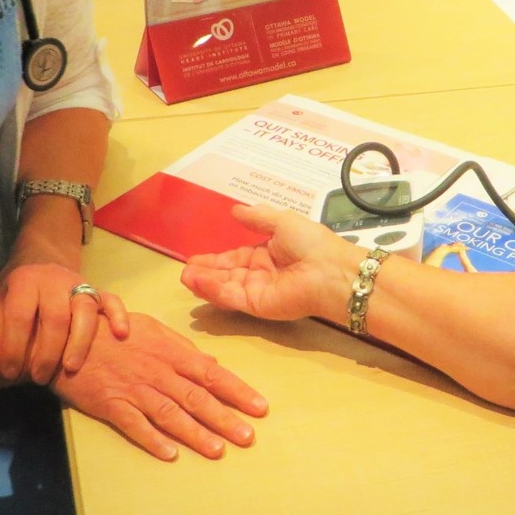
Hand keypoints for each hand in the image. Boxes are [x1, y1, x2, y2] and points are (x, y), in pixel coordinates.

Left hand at [0, 260, 130, 385]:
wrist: (40, 260)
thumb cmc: (17, 293)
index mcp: (25, 280)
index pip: (20, 315)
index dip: (14, 345)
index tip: (10, 372)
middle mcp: (53, 279)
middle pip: (55, 316)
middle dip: (48, 351)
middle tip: (40, 378)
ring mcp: (78, 283)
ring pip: (85, 311)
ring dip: (79, 342)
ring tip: (71, 368)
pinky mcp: (97, 290)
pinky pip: (112, 300)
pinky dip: (118, 316)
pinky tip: (120, 335)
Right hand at [51, 313, 266, 461]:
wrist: (66, 335)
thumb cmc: (112, 330)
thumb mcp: (151, 328)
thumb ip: (181, 347)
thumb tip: (211, 364)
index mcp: (170, 352)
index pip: (211, 374)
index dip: (238, 391)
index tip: (260, 407)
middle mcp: (157, 372)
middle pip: (197, 398)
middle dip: (225, 418)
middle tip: (248, 437)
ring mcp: (134, 389)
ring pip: (171, 414)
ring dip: (196, 434)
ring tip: (218, 450)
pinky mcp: (111, 404)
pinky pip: (135, 425)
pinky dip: (152, 440)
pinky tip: (170, 454)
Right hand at [180, 204, 360, 324]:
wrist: (331, 270)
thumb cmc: (311, 243)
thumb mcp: (282, 222)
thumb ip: (257, 218)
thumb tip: (235, 210)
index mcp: (267, 255)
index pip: (235, 258)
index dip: (215, 259)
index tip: (194, 258)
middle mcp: (260, 274)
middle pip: (226, 274)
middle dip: (205, 272)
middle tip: (184, 270)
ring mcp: (258, 291)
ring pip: (225, 287)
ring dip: (204, 282)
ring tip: (184, 276)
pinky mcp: (257, 305)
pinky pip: (232, 296)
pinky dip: (214, 290)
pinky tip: (197, 282)